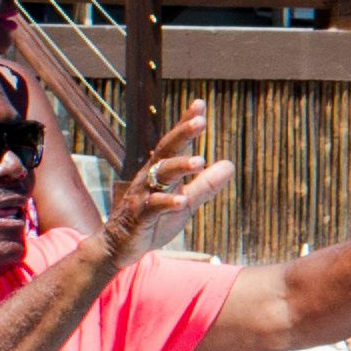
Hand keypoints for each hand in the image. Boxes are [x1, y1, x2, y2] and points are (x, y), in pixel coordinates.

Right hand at [107, 108, 236, 252]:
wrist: (121, 247)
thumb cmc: (154, 220)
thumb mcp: (186, 202)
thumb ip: (206, 185)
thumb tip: (229, 165)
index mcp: (161, 171)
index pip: (175, 143)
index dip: (185, 123)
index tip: (199, 103)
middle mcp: (150, 177)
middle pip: (166, 150)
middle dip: (182, 134)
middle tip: (200, 121)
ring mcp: (143, 195)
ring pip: (161, 175)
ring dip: (180, 167)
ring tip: (200, 161)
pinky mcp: (139, 216)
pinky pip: (154, 206)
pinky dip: (168, 203)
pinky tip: (183, 201)